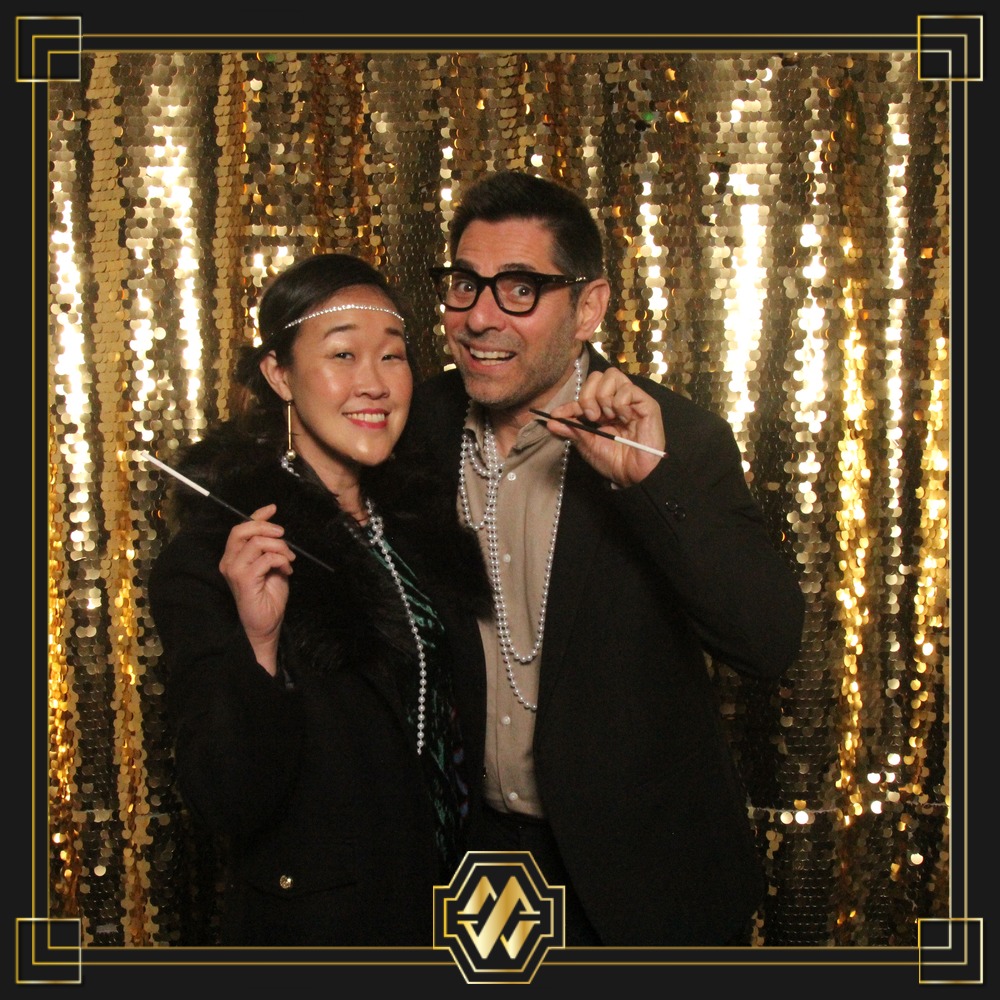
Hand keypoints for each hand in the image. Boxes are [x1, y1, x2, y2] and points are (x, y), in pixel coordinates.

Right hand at [218, 503, 294, 674]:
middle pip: (242, 530)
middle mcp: (229, 561)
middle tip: (284, 536)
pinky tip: (286, 571)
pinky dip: (280, 560)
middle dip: (267, 527)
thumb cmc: (268, 597)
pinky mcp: (243, 579)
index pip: (241, 528)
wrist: (266, 624)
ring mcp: (234, 570)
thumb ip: (271, 549)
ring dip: (279, 547)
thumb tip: (278, 532)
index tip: (273, 508)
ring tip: (288, 560)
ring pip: (256, 542)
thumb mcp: (273, 566)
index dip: (257, 515)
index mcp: (234, 556)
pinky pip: (265, 559)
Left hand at [546, 369, 665, 486]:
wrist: (634, 475)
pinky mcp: (646, 403)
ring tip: (608, 418)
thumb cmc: (614, 461)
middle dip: (588, 395)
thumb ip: (571, 430)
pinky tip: (624, 419)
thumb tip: (550, 421)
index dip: (569, 403)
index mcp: (603, 409)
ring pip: (612, 375)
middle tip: (591, 417)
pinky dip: (620, 404)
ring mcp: (632, 400)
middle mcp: (617, 400)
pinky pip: (628, 389)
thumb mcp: (588, 444)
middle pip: (598, 375)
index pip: (583, 394)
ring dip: (604, 397)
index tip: (557, 414)